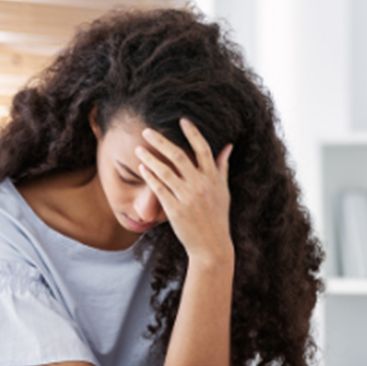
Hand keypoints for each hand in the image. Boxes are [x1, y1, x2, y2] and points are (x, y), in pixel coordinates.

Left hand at [135, 118, 232, 268]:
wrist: (211, 245)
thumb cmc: (218, 217)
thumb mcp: (224, 191)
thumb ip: (222, 167)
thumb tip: (228, 146)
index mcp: (213, 179)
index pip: (203, 149)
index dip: (192, 133)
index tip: (182, 120)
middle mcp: (201, 185)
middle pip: (178, 156)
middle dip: (161, 141)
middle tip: (147, 131)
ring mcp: (187, 197)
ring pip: (165, 171)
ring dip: (149, 158)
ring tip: (138, 149)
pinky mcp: (175, 209)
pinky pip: (159, 188)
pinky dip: (150, 176)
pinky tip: (142, 168)